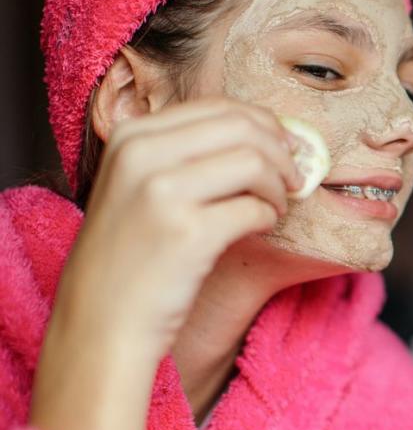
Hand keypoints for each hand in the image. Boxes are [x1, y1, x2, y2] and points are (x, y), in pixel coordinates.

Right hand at [58, 97, 298, 352]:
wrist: (102, 321)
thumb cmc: (133, 253)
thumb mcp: (137, 185)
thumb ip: (186, 152)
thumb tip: (267, 130)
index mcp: (131, 136)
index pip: (219, 107)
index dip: (264, 125)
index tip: (284, 147)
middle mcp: (141, 156)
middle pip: (243, 128)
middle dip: (281, 152)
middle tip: (293, 179)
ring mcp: (162, 193)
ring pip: (255, 163)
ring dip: (278, 187)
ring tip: (274, 207)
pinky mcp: (188, 234)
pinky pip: (255, 209)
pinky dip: (268, 218)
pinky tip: (257, 228)